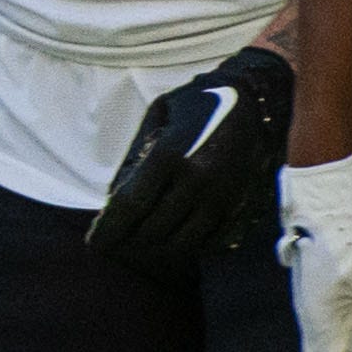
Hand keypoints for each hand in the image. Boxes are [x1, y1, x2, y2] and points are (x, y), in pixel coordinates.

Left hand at [90, 44, 295, 279]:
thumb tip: (114, 197)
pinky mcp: (238, 206)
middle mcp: (196, 181)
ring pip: (179, 243)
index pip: (130, 206)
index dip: (108, 230)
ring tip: (138, 250)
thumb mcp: (159, 116)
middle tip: (114, 248)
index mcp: (170, 156)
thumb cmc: (199, 103)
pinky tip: (170, 244)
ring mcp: (220, 197)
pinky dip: (185, 248)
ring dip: (154, 251)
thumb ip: (135, 156)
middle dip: (127, 243)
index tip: (94, 243)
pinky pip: (207, 242)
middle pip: (151, 230)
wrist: (257, 100)